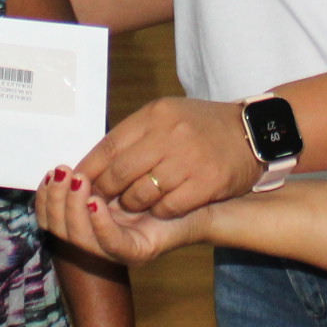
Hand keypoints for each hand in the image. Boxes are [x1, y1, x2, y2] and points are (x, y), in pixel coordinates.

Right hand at [35, 169, 201, 264]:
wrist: (202, 191)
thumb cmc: (164, 176)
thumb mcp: (121, 168)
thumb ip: (95, 170)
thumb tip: (64, 166)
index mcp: (89, 217)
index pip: (52, 215)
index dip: (47, 196)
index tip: (52, 172)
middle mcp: (99, 236)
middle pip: (60, 229)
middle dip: (57, 200)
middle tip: (63, 174)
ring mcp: (117, 247)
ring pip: (80, 238)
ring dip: (74, 209)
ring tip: (79, 182)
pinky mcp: (138, 252)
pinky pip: (111, 243)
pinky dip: (99, 223)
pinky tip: (95, 201)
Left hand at [80, 96, 261, 217]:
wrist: (252, 132)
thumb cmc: (201, 126)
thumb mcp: (167, 116)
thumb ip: (135, 135)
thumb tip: (94, 162)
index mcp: (156, 115)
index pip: (110, 146)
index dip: (89, 168)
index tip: (75, 182)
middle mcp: (171, 134)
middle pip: (121, 172)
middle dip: (104, 190)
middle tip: (97, 200)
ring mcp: (190, 159)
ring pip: (142, 193)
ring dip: (132, 204)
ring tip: (132, 205)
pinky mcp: (207, 182)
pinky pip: (169, 206)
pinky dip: (159, 211)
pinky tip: (160, 209)